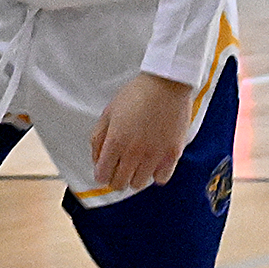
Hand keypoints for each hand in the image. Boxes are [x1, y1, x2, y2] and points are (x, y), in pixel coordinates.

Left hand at [89, 72, 194, 192]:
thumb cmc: (136, 94)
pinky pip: (161, 179)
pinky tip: (153, 162)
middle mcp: (134, 152)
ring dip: (134, 176)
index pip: (102, 175)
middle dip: (115, 178)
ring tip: (137, 164)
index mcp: (116, 141)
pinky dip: (155, 174)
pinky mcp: (172, 155)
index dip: (101, 173)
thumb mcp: (109, 111)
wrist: (166, 83)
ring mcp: (154, 155)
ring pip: (139, 184)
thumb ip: (98, 137)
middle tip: (119, 168)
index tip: (105, 169)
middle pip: (119, 183)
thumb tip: (96, 160)